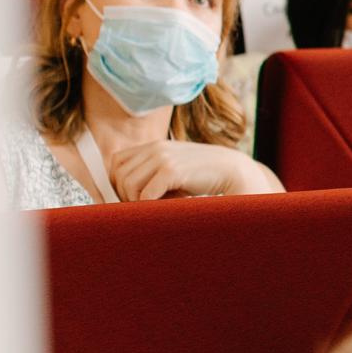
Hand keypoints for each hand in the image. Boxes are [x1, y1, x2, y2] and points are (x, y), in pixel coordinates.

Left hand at [107, 139, 266, 201]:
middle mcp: (155, 148)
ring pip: (128, 185)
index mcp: (154, 146)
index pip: (116, 163)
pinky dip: (151, 206)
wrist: (234, 171)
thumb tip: (126, 191)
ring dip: (138, 202)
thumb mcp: (175, 166)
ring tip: (158, 206)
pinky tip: (168, 206)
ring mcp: (162, 158)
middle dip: (126, 195)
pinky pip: (145, 194)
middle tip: (144, 206)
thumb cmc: (204, 175)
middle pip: (119, 175)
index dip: (119, 182)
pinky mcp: (171, 170)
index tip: (133, 197)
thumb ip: (153, 171)